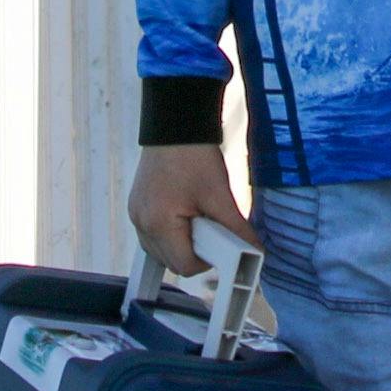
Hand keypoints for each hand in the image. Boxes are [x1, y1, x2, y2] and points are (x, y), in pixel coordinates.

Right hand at [129, 143, 253, 278]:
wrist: (175, 125)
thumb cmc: (194, 156)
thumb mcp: (219, 195)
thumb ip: (237, 229)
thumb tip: (255, 251)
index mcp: (159, 223)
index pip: (185, 266)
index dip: (207, 261)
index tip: (220, 245)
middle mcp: (141, 223)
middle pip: (171, 263)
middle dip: (195, 253)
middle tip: (211, 229)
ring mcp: (136, 216)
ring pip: (160, 253)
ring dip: (182, 245)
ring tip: (197, 218)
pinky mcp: (136, 208)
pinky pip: (153, 237)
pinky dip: (171, 235)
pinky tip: (185, 216)